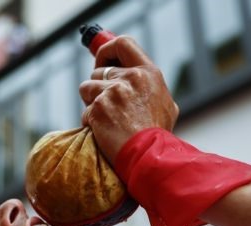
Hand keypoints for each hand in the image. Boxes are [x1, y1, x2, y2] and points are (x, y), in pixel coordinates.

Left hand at [79, 36, 177, 165]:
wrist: (149, 157)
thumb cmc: (158, 136)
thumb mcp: (165, 105)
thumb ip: (149, 88)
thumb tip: (135, 79)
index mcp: (149, 73)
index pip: (123, 43)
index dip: (107, 50)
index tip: (101, 62)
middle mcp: (130, 78)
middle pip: (98, 71)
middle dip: (97, 88)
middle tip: (106, 106)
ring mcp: (113, 93)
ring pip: (86, 88)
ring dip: (91, 104)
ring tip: (107, 122)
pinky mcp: (98, 109)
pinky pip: (85, 112)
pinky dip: (91, 123)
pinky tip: (106, 134)